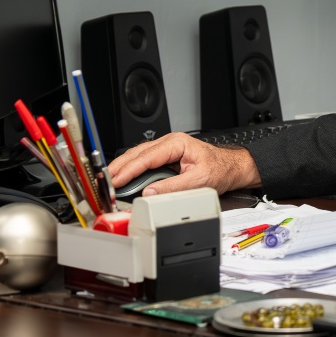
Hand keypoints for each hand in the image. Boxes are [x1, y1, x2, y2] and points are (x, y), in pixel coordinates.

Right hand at [106, 133, 260, 196]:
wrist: (231, 168)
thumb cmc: (220, 169)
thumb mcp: (198, 180)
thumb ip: (173, 187)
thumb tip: (150, 193)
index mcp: (177, 143)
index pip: (146, 157)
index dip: (128, 170)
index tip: (116, 180)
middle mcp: (169, 143)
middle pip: (137, 154)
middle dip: (119, 167)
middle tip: (104, 181)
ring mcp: (166, 150)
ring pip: (138, 157)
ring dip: (123, 169)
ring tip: (109, 181)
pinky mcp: (165, 158)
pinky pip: (144, 162)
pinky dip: (131, 170)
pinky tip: (123, 178)